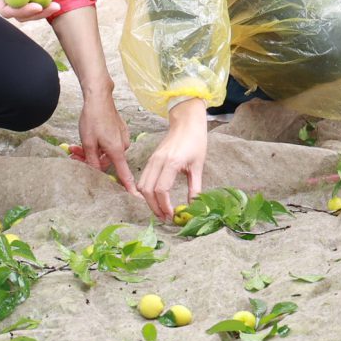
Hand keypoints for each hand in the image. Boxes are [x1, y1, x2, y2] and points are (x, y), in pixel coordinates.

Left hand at [68, 95, 138, 193]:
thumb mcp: (88, 142)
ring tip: (74, 146)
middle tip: (73, 155)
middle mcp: (122, 146)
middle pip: (106, 161)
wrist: (98, 97)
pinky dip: (97, 144)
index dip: (128, 186)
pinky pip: (108, 143)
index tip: (136, 198)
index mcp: (116, 151)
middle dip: (90, 160)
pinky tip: (86, 138)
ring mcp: (121, 137)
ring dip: (91, 151)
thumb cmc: (93, 118)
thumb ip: (92, 161)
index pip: (124, 174)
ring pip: (105, 152)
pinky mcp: (118, 130)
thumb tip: (96, 173)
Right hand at [138, 102, 207, 221]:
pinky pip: (143, 179)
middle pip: (147, 190)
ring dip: (149, 201)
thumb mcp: (198, 166)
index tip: (173, 216)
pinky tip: (156, 199)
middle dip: (155, 207)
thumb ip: (195, 187)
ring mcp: (152, 160)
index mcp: (171, 162)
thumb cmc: (195, 141)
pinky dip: (146, 192)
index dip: (165, 206)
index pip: (161, 190)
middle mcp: (158, 161)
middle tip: (165, 218)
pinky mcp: (150, 160)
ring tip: (161, 211)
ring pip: (142, 186)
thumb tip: (193, 206)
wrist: (186, 122)